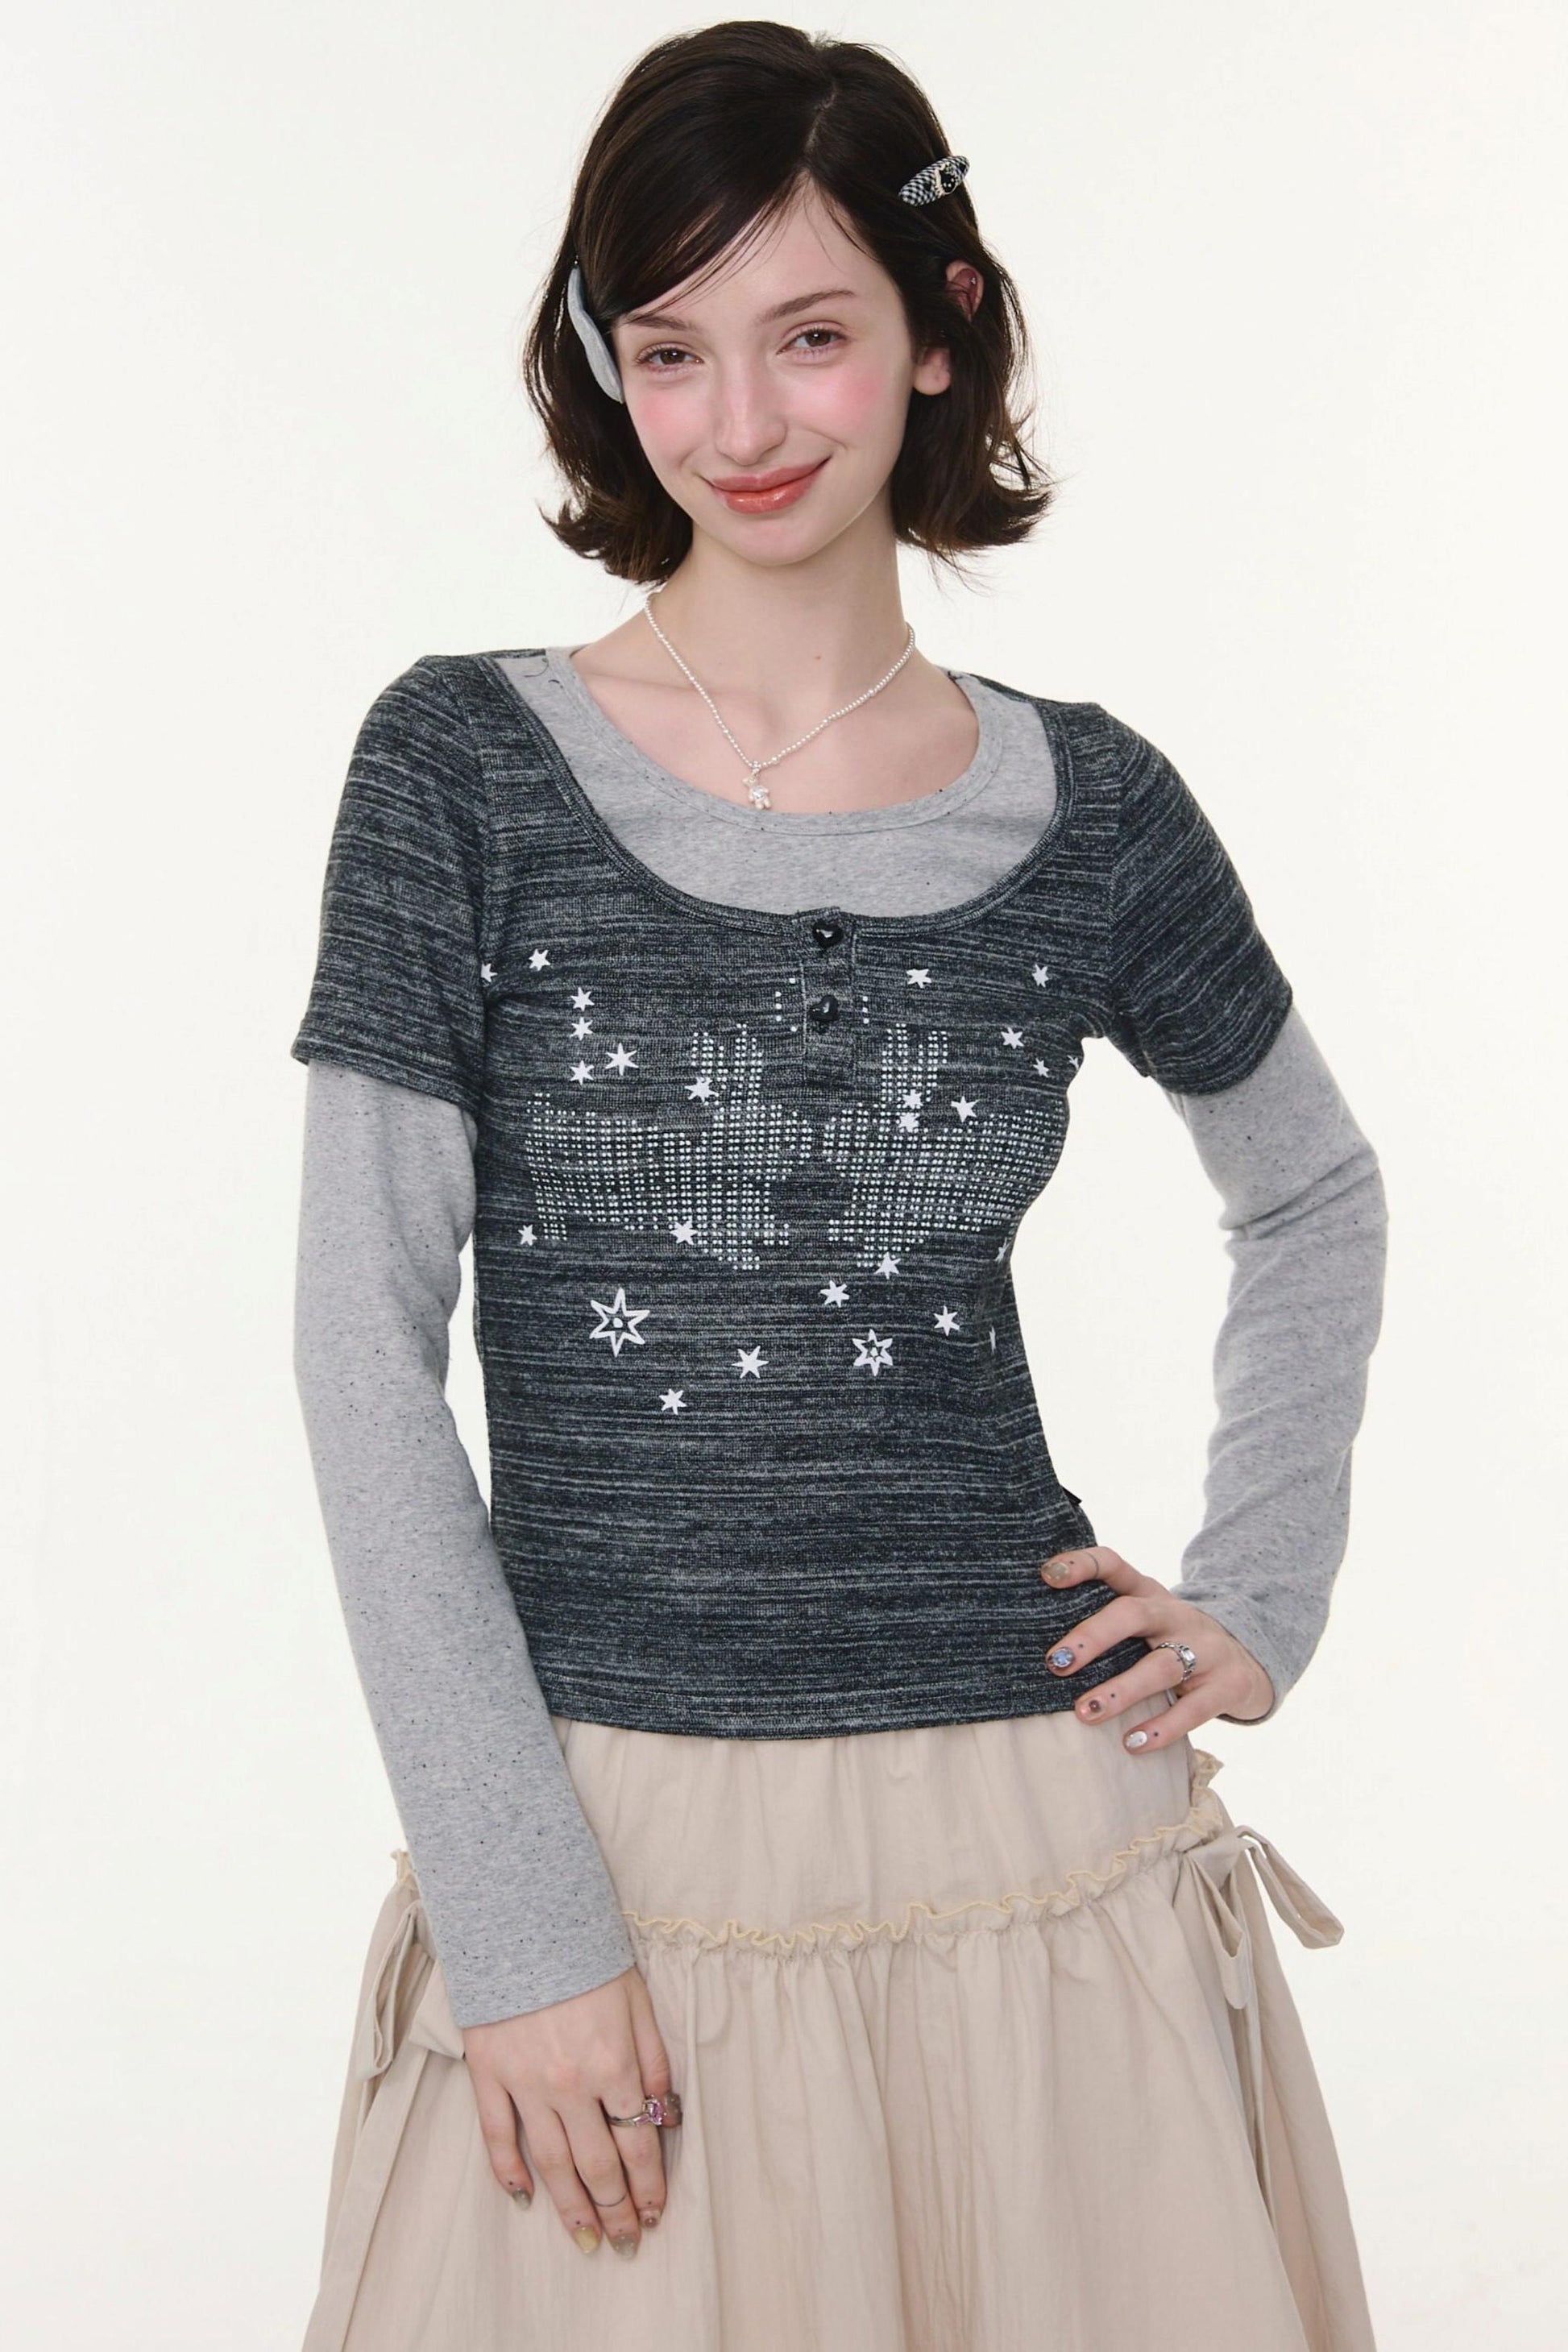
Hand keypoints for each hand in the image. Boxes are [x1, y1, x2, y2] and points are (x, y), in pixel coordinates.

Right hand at [462, 1961, 673, 2257]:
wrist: (523, 1918)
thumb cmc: (587, 1957)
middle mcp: (570, 2084)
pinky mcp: (488, 2073)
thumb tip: (668, 2115)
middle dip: (616, 2209)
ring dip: (571, 2208)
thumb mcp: (638, 2000)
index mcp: (614, 2064)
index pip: (638, 2143)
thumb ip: (655, 2059)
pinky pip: (497, 2136)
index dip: (649, 2185)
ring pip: (551, 2164)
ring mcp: (525, 2082)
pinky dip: (509, 2172)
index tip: (655, 2213)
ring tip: (587, 2241)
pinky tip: (524, 2200)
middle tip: (626, 2241)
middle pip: (597, 2165)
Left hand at [1038, 1544, 1274, 1748]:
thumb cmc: (1174, 1643)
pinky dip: (1161, 1728)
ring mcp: (1207, 1648)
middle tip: (1056, 1663)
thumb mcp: (1146, 1624)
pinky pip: (1193, 1709)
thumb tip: (1039, 1651)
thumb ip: (1105, 1624)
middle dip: (1093, 1636)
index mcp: (1150, 1594)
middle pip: (1133, 1613)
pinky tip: (1132, 1744)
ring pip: (1162, 1665)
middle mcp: (1176, 1615)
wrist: (1249, 1663)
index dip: (1082, 1564)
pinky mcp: (1227, 1686)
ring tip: (1085, 1712)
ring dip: (1121, 1690)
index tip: (1046, 1575)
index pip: (1114, 1565)